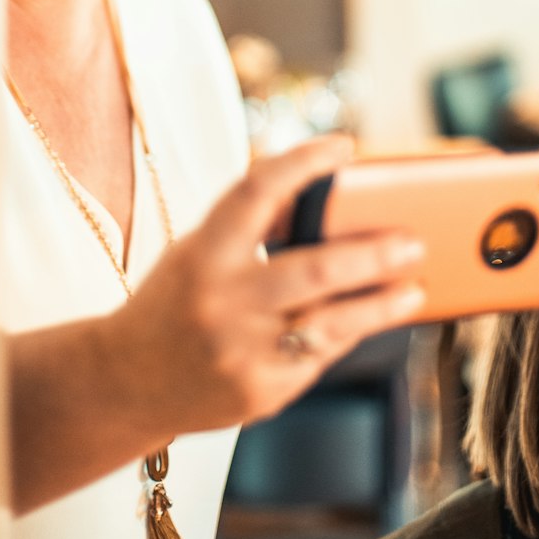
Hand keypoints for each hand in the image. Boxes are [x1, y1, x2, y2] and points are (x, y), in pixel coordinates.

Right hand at [111, 134, 426, 438]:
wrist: (125, 381)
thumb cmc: (173, 303)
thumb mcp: (198, 251)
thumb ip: (250, 225)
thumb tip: (315, 187)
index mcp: (203, 253)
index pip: (256, 192)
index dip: (303, 163)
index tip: (344, 147)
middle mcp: (223, 301)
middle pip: (314, 270)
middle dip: (372, 254)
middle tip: (411, 240)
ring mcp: (244, 352)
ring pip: (331, 324)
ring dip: (381, 304)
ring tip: (413, 287)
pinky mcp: (262, 392)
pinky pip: (320, 356)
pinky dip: (348, 333)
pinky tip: (370, 319)